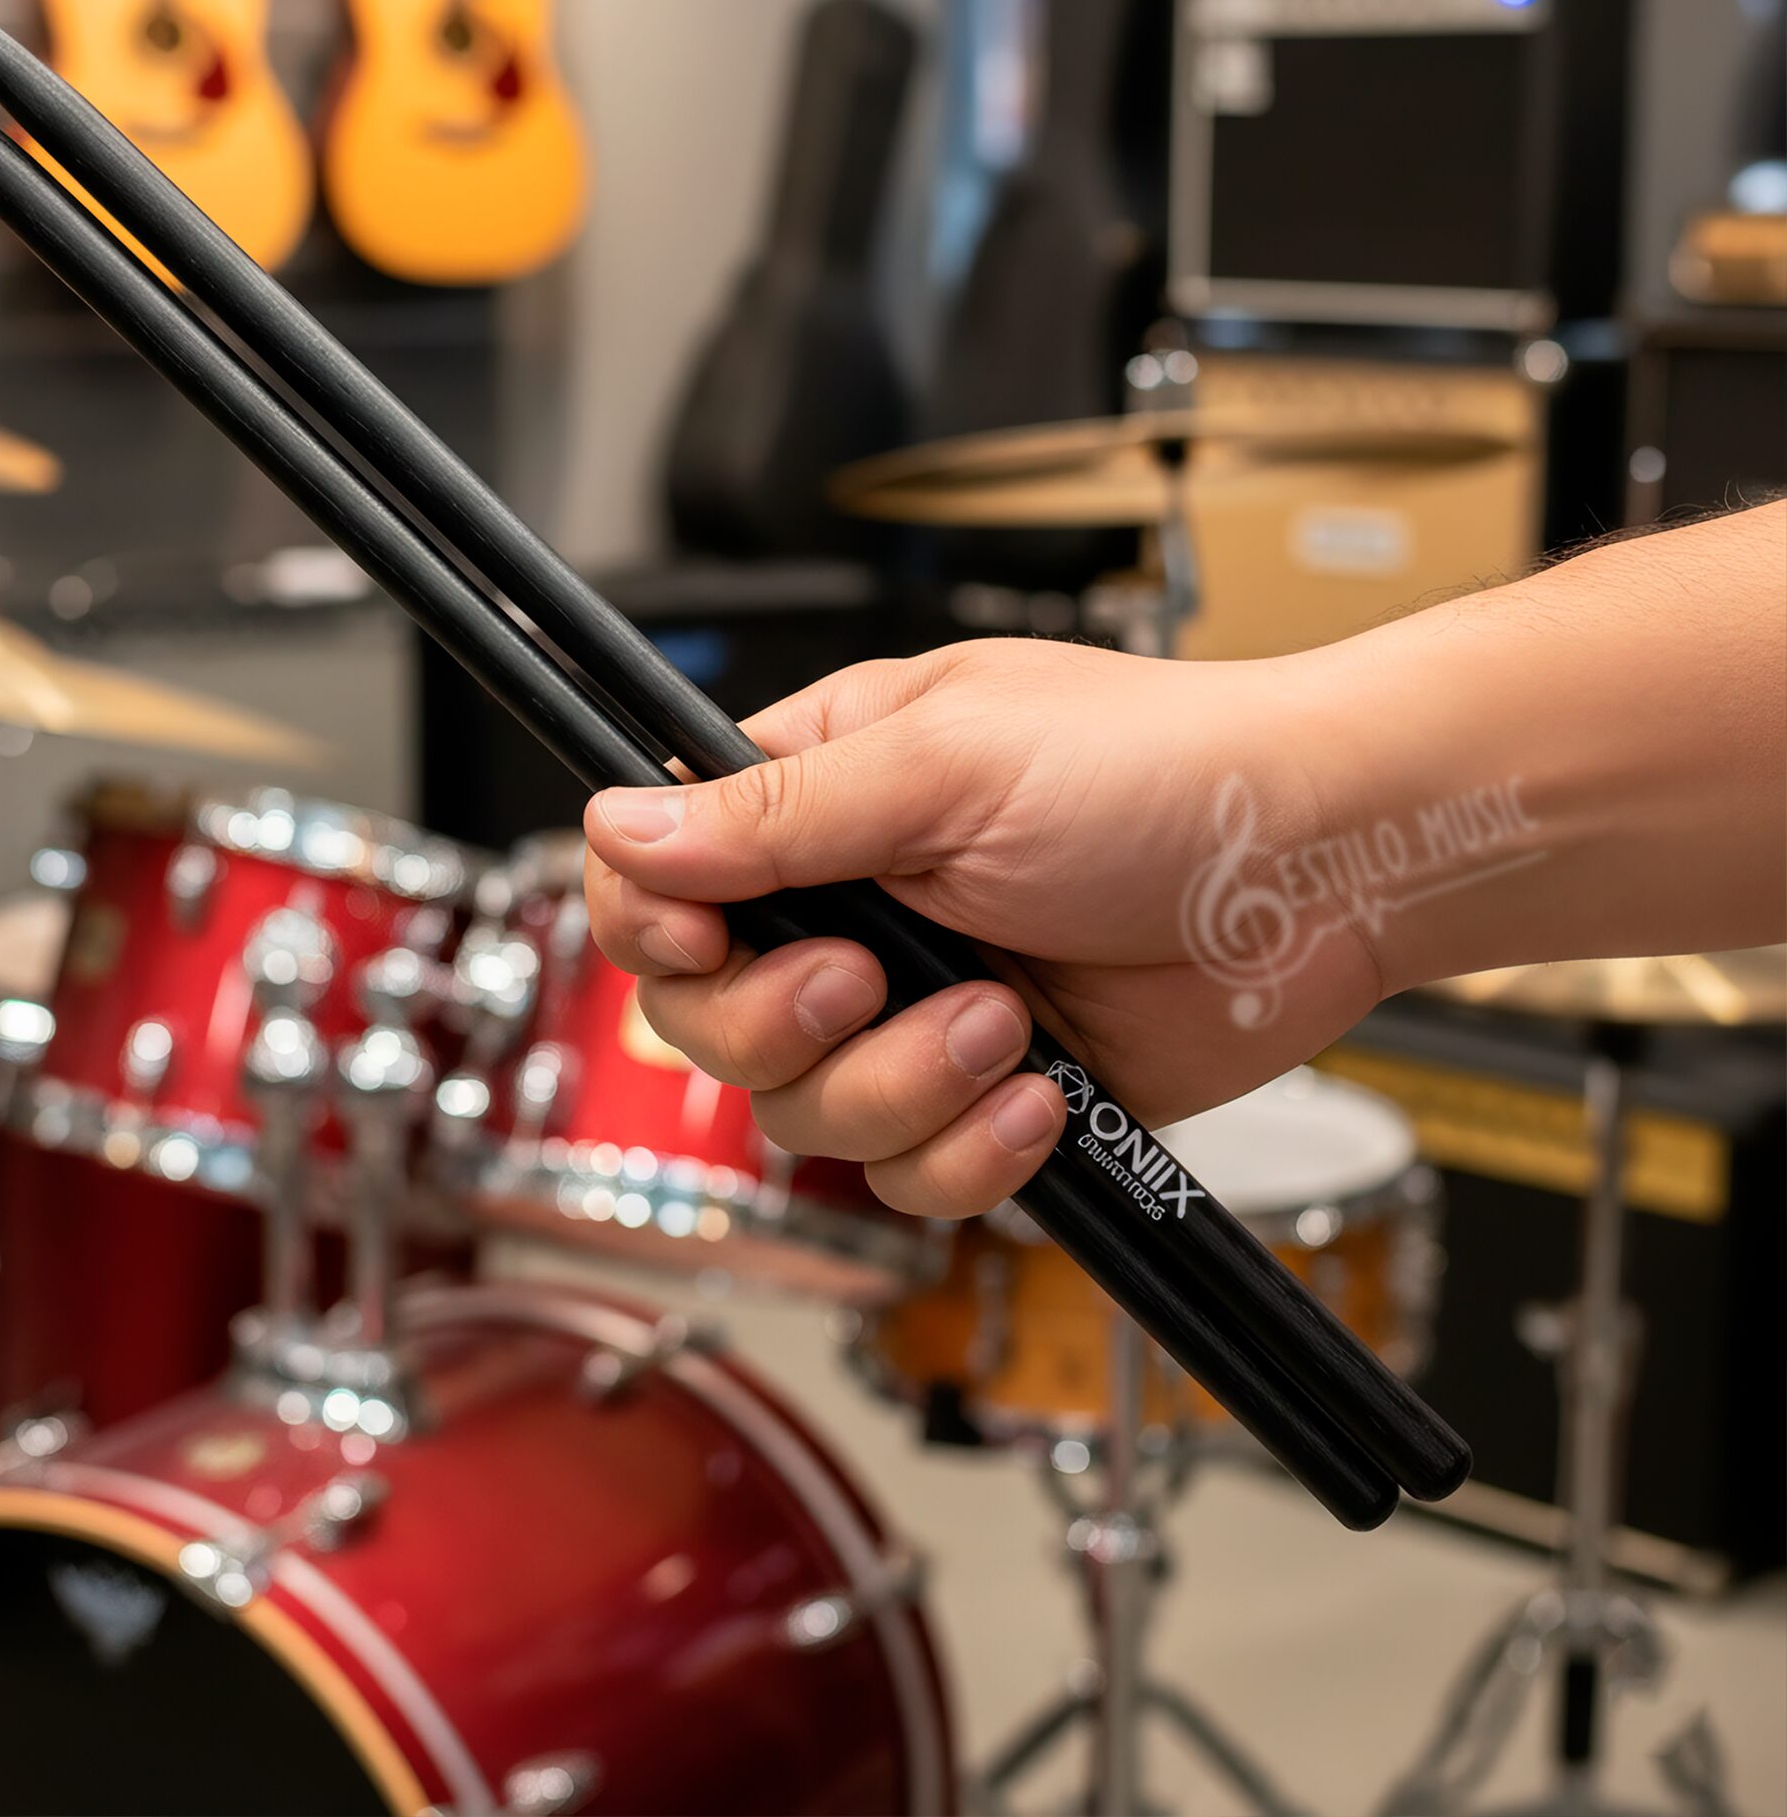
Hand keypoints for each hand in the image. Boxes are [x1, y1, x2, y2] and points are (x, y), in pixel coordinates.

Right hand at [582, 637, 1382, 1218]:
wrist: (1322, 868)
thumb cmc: (1163, 771)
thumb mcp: (949, 765)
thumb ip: (775, 813)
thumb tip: (618, 823)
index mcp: (821, 793)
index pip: (656, 871)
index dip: (654, 922)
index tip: (701, 936)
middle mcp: (851, 905)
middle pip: (705, 1016)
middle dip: (782, 1019)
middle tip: (868, 977)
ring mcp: (914, 1008)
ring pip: (802, 1112)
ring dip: (898, 1083)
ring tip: (1002, 1020)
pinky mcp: (984, 1095)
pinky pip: (908, 1175)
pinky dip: (968, 1152)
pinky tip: (1041, 1093)